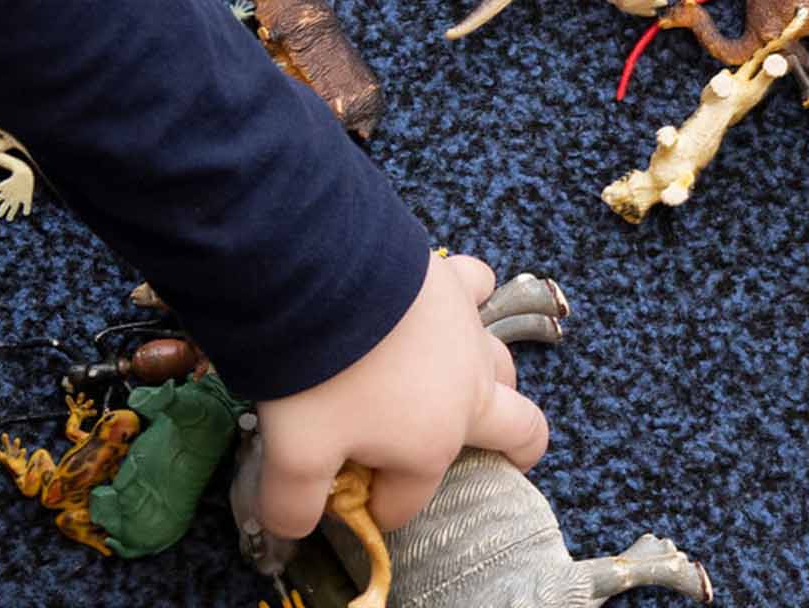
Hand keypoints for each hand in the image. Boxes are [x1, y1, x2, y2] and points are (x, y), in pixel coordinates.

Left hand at [252, 252, 549, 538]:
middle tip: (501, 458)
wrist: (320, 277)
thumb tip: (290, 531)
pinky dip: (471, 297)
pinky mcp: (453, 283)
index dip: (373, 506)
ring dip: (490, 381)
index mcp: (428, 447)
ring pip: (503, 366)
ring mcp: (468, 336)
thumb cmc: (315, 377)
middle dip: (515, 451)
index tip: (338, 499)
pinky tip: (449, 297)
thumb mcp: (293, 455)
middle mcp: (465, 395)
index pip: (405, 498)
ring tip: (453, 382)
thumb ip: (293, 503)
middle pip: (518, 431)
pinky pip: (479, 289)